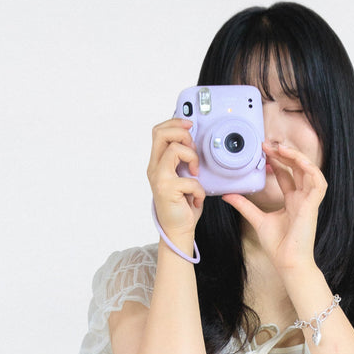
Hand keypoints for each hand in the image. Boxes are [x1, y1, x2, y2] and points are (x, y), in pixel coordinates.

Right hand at [146, 117, 205, 251]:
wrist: (178, 231)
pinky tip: (196, 198)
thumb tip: (192, 140)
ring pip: (174, 149)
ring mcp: (159, 178)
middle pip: (161, 133)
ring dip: (191, 158)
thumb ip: (182, 160)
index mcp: (157, 163)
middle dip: (182, 134)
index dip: (174, 123)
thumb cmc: (182, 205)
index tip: (190, 125)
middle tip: (193, 149)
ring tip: (195, 173)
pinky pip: (188, 178)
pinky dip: (198, 189)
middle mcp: (154, 168)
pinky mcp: (167, 190)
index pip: (159, 132)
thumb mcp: (182, 176)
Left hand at [223, 140, 326, 274]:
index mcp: (292, 201)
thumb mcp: (257, 219)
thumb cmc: (278, 246)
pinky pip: (319, 182)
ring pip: (309, 170)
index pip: (287, 174)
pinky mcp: (313, 206)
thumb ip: (244, 205)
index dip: (277, 161)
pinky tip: (298, 161)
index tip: (263, 151)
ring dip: (297, 157)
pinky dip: (311, 169)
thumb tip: (227, 195)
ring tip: (281, 149)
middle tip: (268, 145)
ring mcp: (309, 202)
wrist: (287, 262)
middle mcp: (302, 199)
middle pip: (298, 168)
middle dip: (284, 154)